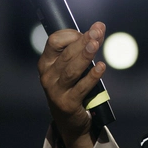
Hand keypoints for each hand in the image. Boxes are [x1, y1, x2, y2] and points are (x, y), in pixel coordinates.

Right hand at [38, 22, 106, 147]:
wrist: (68, 120)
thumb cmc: (71, 87)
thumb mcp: (71, 67)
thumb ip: (82, 48)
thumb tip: (99, 28)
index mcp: (46, 62)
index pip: (54, 41)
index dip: (72, 34)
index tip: (88, 33)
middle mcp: (48, 75)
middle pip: (66, 54)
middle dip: (83, 41)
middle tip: (97, 31)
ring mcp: (56, 90)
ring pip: (72, 70)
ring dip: (85, 56)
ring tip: (96, 44)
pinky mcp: (67, 103)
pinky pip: (81, 88)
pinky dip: (92, 77)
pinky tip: (101, 67)